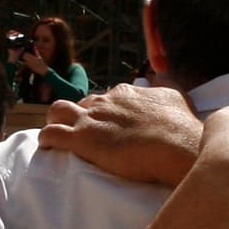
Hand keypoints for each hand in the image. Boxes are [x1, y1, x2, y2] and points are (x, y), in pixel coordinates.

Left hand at [39, 85, 204, 186]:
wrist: (177, 146)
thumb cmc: (181, 126)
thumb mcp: (175, 96)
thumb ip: (163, 88)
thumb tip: (161, 82)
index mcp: (125, 92)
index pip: (104, 96)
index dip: (102, 110)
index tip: (105, 122)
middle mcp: (105, 101)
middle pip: (80, 102)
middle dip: (78, 114)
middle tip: (82, 131)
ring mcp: (92, 119)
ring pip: (58, 111)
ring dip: (55, 121)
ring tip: (57, 133)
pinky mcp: (82, 139)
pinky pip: (52, 134)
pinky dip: (47, 139)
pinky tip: (48, 146)